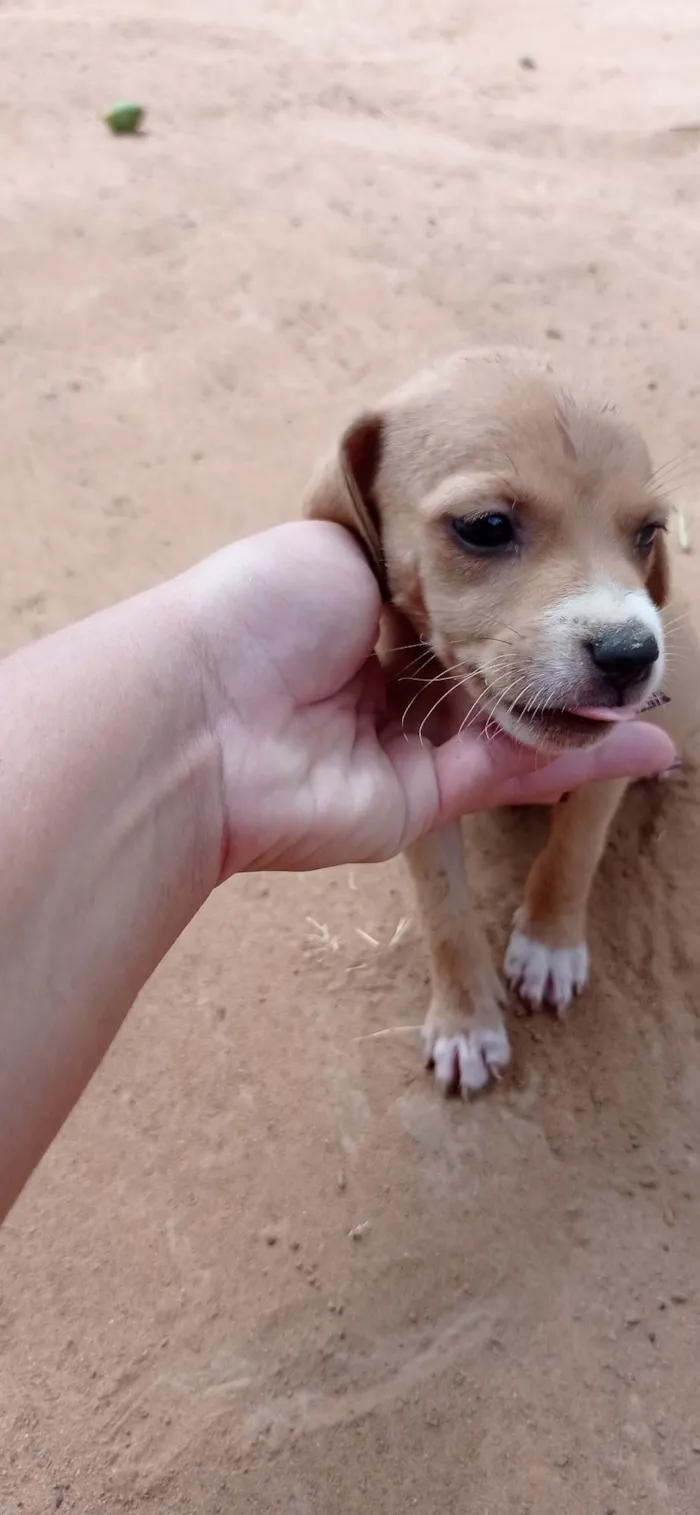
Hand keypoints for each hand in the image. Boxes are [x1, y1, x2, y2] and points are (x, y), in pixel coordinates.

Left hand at [183, 522, 675, 874]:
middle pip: (488, 672)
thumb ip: (421, 558)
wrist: (203, 712)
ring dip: (582, 713)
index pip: (460, 608)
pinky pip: (509, 776)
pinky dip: (577, 761)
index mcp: (360, 612)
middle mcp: (382, 684)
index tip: (577, 581)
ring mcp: (403, 749)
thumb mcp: (344, 542)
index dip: (519, 598)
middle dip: (556, 660)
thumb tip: (470, 542)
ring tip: (648, 685)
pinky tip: (644, 742)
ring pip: (511, 729)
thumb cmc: (258, 609)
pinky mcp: (420, 803)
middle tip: (621, 642)